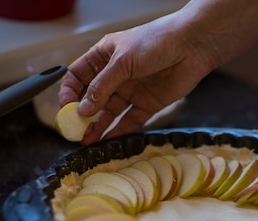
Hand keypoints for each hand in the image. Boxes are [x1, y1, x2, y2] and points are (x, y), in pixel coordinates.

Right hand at [58, 14, 215, 143]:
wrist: (192, 46)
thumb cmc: (156, 41)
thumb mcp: (122, 61)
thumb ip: (103, 86)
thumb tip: (83, 109)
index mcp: (104, 57)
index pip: (78, 76)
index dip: (70, 92)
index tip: (66, 108)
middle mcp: (116, 75)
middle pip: (92, 98)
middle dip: (82, 115)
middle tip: (74, 131)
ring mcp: (131, 90)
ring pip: (109, 112)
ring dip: (98, 126)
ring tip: (87, 141)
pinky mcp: (148, 104)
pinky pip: (130, 121)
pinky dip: (120, 131)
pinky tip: (108, 140)